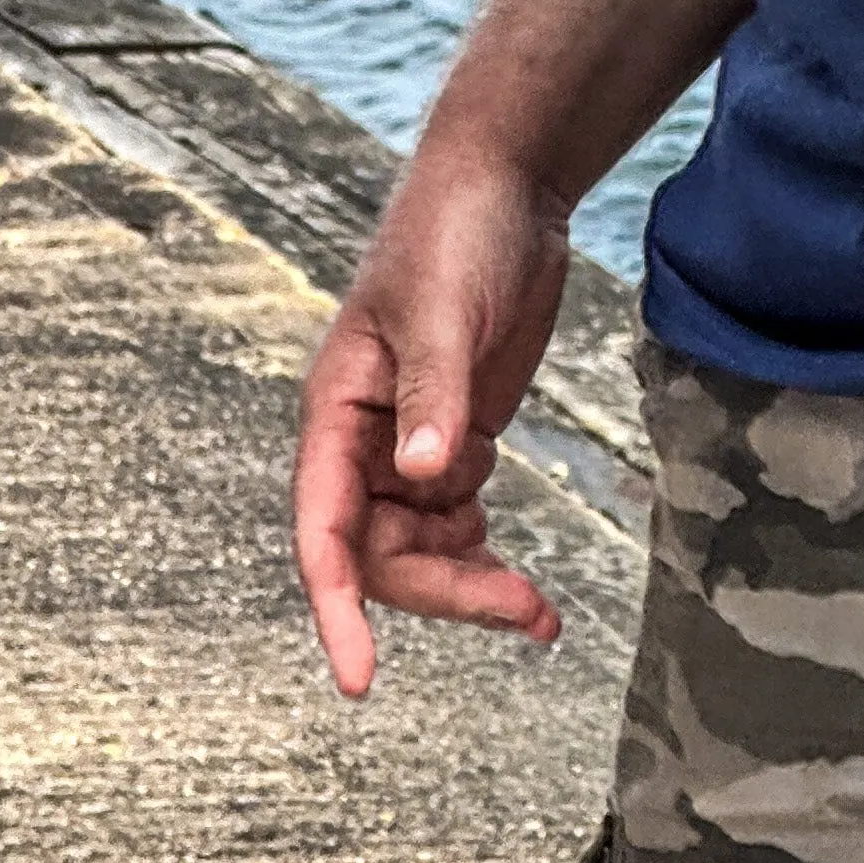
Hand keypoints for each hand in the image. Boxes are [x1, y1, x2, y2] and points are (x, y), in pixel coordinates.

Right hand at [292, 134, 574, 697]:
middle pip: (383, 554)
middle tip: (523, 610)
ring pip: (422, 550)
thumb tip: (426, 475)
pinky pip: (457, 524)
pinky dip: (486, 557)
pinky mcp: (457, 434)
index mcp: (337, 412)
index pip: (323, 530)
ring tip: (541, 612)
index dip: (336, 608)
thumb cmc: (454, 232)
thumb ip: (434, 393)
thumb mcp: (444, 309)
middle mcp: (364, 440)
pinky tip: (530, 582)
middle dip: (446, 593)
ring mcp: (412, 442)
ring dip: (472, 586)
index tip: (360, 678)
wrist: (507, 184)